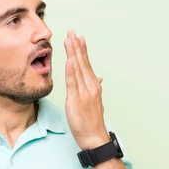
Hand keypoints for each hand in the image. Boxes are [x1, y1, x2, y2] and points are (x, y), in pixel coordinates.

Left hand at [64, 30, 109, 149]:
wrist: (94, 137)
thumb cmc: (92, 121)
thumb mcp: (95, 102)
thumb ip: (94, 88)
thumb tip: (98, 77)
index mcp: (93, 85)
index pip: (86, 64)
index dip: (81, 50)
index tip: (78, 37)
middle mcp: (91, 86)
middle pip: (83, 62)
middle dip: (77, 46)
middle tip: (72, 31)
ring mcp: (84, 92)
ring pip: (78, 68)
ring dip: (74, 53)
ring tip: (69, 40)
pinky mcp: (77, 100)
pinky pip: (73, 83)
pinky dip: (72, 70)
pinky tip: (69, 60)